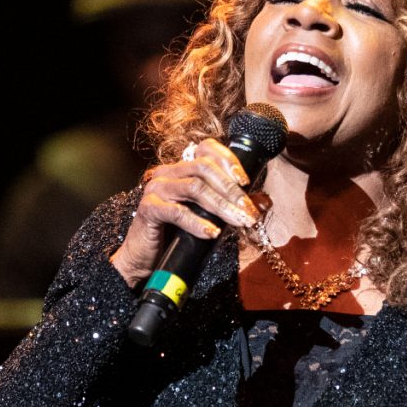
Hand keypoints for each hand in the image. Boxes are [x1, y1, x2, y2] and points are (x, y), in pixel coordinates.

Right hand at [110, 139, 261, 287]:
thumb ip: (230, 206)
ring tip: (239, 221)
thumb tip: (263, 204)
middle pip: (204, 168)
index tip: (246, 181)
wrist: (143, 257)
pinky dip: (198, 223)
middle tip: (249, 210)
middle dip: (231, 190)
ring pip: (195, 187)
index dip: (228, 160)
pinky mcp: (148, 209)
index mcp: (181, 169)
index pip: (206, 149)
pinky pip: (177, 212)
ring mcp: (156, 189)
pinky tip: (213, 233)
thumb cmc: (176, 235)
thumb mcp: (207, 216)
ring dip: (222, 206)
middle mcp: (167, 173)